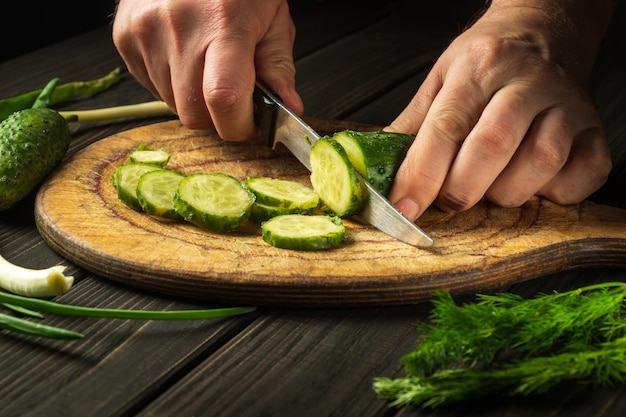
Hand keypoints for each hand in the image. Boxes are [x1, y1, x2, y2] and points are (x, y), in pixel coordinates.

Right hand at [112, 0, 303, 139]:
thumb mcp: (272, 18)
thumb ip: (279, 68)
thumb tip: (289, 109)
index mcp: (223, 22)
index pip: (224, 98)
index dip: (240, 125)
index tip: (252, 124)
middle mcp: (178, 27)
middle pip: (194, 114)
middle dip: (218, 116)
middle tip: (233, 93)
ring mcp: (145, 33)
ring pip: (172, 105)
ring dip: (194, 100)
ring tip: (206, 65)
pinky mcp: (124, 38)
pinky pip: (151, 88)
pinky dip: (172, 86)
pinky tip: (184, 57)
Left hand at [386, 1, 613, 220]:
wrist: (544, 30)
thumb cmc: (487, 60)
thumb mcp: (441, 78)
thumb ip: (412, 125)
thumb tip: (379, 170)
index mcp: (479, 67)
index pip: (446, 127)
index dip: (421, 175)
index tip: (404, 207)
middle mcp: (526, 82)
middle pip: (493, 145)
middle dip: (462, 189)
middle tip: (449, 200)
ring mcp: (567, 104)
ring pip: (541, 161)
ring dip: (508, 191)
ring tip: (492, 186)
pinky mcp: (595, 128)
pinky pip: (585, 173)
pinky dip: (557, 193)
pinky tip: (534, 184)